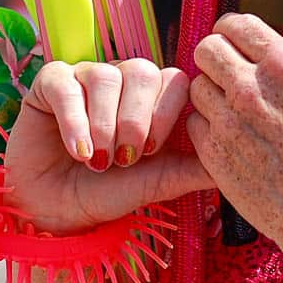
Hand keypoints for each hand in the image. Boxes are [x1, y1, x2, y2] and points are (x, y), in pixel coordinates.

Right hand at [7, 59, 210, 232]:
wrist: (56, 212)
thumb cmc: (108, 193)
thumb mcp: (156, 183)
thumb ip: (192, 169)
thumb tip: (233, 164)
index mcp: (152, 99)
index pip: (175, 80)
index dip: (166, 113)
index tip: (151, 151)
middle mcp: (122, 80)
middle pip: (143, 71)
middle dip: (136, 120)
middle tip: (125, 158)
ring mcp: (85, 77)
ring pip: (106, 77)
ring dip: (105, 124)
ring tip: (98, 160)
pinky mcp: (50, 83)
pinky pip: (66, 85)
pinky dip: (74, 120)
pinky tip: (77, 150)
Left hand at [186, 0, 282, 261]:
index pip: (235, 24)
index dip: (234, 28)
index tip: (239, 39)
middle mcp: (250, 89)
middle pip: (206, 48)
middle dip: (217, 54)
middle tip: (231, 69)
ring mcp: (228, 123)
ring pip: (196, 85)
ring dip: (211, 90)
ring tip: (234, 105)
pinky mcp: (213, 154)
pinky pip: (194, 123)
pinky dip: (207, 125)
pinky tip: (231, 134)